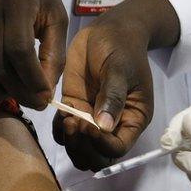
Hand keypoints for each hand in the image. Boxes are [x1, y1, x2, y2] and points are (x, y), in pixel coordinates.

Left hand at [54, 0, 178, 169]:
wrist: (108, 32)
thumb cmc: (122, 48)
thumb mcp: (120, 69)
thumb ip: (112, 96)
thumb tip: (104, 126)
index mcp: (132, 119)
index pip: (117, 148)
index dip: (101, 145)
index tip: (88, 126)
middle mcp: (112, 125)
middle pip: (97, 158)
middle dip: (83, 148)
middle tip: (73, 123)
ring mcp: (90, 119)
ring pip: (79, 149)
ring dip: (69, 142)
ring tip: (66, 117)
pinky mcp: (73, 109)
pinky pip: (63, 132)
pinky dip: (58, 130)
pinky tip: (60, 113)